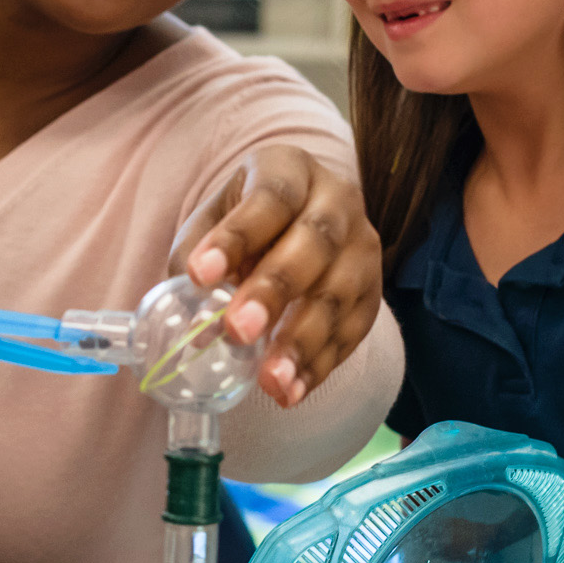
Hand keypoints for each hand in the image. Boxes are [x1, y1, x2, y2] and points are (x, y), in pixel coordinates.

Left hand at [180, 145, 381, 408]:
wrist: (297, 227)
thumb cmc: (246, 225)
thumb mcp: (212, 222)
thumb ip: (196, 259)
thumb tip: (190, 317)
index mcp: (290, 170)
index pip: (268, 198)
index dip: (235, 237)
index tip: (199, 275)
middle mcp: (337, 200)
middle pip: (314, 242)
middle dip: (275, 290)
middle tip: (236, 331)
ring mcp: (363, 246)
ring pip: (340, 292)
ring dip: (304, 341)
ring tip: (270, 381)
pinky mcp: (374, 291)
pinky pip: (353, 331)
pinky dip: (321, 365)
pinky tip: (292, 392)